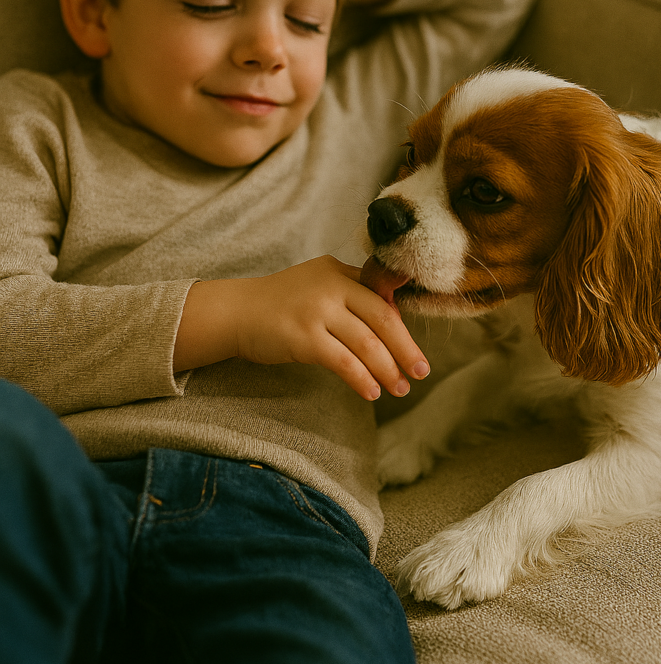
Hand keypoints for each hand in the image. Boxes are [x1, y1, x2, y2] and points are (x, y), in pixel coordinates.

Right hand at [174, 255, 428, 400]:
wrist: (236, 311)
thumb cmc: (280, 301)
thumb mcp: (317, 281)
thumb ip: (351, 290)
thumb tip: (394, 314)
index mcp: (339, 271)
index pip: (382, 297)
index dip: (403, 325)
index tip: (414, 347)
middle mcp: (331, 286)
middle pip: (383, 319)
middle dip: (406, 349)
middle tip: (422, 371)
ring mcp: (317, 311)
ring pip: (367, 344)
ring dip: (388, 369)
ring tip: (400, 388)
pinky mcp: (303, 338)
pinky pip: (343, 362)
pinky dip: (362, 379)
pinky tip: (372, 392)